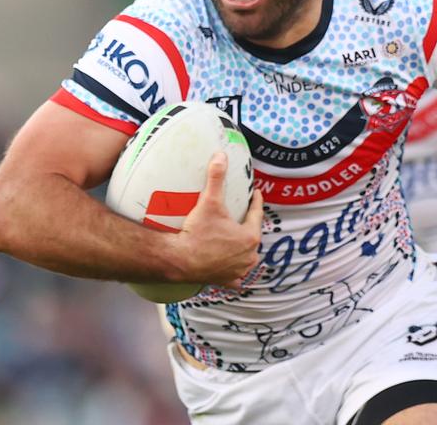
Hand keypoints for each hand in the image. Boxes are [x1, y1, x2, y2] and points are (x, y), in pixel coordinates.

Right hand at [174, 152, 263, 287]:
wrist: (179, 259)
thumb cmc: (197, 232)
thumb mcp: (209, 202)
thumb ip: (216, 178)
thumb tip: (221, 155)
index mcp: (250, 236)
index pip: (256, 214)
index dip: (256, 202)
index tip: (256, 194)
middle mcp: (249, 255)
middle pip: (252, 236)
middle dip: (248, 226)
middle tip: (242, 217)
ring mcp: (238, 270)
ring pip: (247, 257)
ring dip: (244, 250)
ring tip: (237, 240)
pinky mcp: (226, 281)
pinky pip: (235, 278)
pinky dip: (234, 275)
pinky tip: (234, 274)